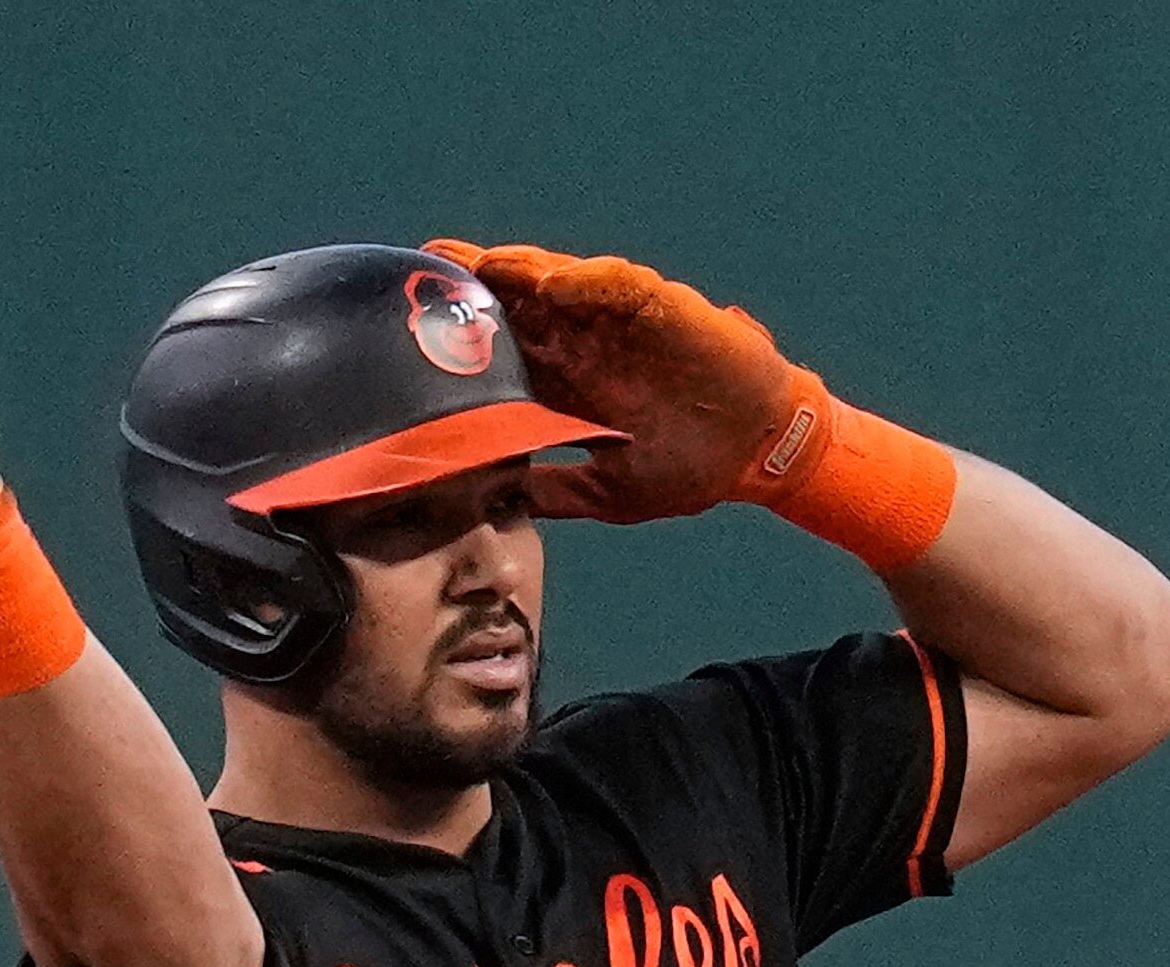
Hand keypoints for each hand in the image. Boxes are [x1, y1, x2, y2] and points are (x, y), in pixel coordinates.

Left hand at [422, 240, 826, 524]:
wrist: (758, 452)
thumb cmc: (689, 471)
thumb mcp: (609, 495)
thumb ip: (554, 492)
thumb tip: (496, 501)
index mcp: (570, 388)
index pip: (503, 357)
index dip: (462, 344)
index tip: (411, 335)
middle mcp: (587, 348)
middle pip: (518, 309)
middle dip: (474, 288)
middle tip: (425, 268)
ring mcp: (621, 324)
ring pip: (556, 288)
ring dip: (517, 274)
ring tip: (474, 262)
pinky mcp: (661, 308)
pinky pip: (616, 286)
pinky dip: (583, 280)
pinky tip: (547, 280)